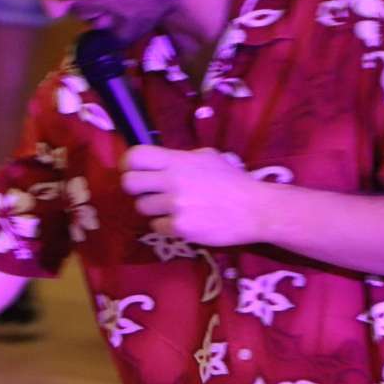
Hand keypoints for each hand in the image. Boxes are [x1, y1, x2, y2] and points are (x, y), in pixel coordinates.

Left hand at [120, 146, 265, 246]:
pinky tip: (184, 221)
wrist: (255, 209)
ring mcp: (175, 206)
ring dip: (154, 209)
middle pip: (129, 183)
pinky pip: (157, 227)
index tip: (132, 170)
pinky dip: (167, 226)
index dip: (128, 163)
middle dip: (136, 189)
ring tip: (174, 208)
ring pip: (142, 207)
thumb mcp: (209, 158)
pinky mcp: (180, 228)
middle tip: (149, 192)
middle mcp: (173, 181)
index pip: (136, 156)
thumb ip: (182, 159)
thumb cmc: (234, 182)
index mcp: (178, 161)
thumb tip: (162, 161)